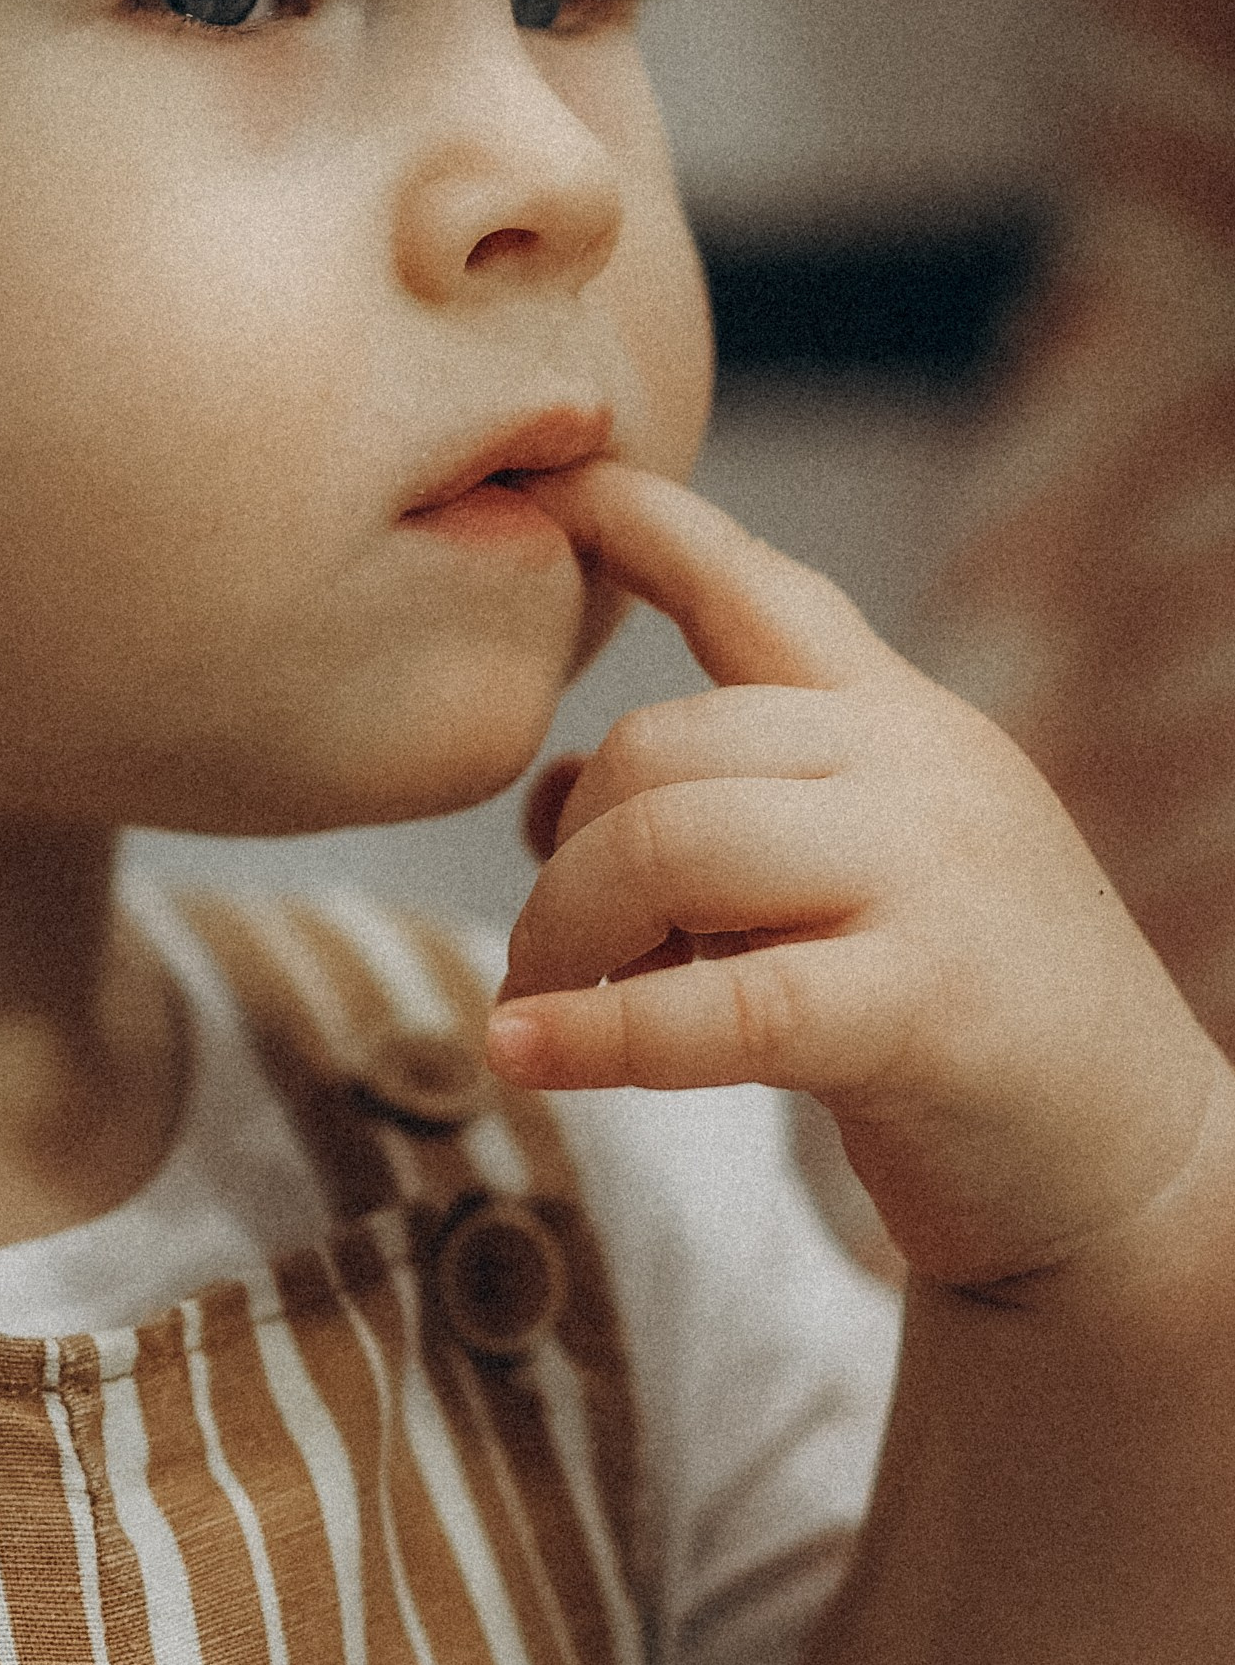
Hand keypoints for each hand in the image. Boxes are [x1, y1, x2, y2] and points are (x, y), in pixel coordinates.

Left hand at [487, 461, 1230, 1289]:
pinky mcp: (924, 1015)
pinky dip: (599, 1032)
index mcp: (907, 723)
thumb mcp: (853, 879)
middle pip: (663, 745)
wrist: (1143, 1181)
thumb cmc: (967, 1028)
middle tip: (539, 958)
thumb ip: (724, 809)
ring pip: (672, 846)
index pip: (762, 592)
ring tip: (537, 1011)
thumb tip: (548, 789)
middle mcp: (922, 773)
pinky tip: (521, 1054)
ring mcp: (931, 885)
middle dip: (564, 850)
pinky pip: (722, 1006)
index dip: (649, 529)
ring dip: (565, 930)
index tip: (562, 483)